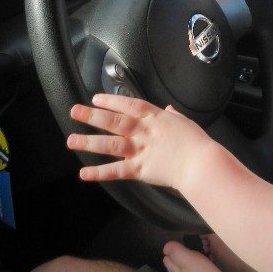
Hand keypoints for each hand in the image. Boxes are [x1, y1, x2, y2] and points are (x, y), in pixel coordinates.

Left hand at [67, 94, 210, 192]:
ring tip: (71, 140)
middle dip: (92, 116)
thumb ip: (172, 115)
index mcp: (154, 117)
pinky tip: (84, 173)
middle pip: (113, 121)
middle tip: (74, 111)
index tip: (95, 98)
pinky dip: (99, 172)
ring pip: (110, 144)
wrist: (201, 164)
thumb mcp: (184, 122)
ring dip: (89, 142)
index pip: (128, 104)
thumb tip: (168, 109)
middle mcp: (143, 132)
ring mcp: (140, 150)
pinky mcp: (140, 170)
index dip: (110, 101)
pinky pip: (116, 171)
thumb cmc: (197, 143)